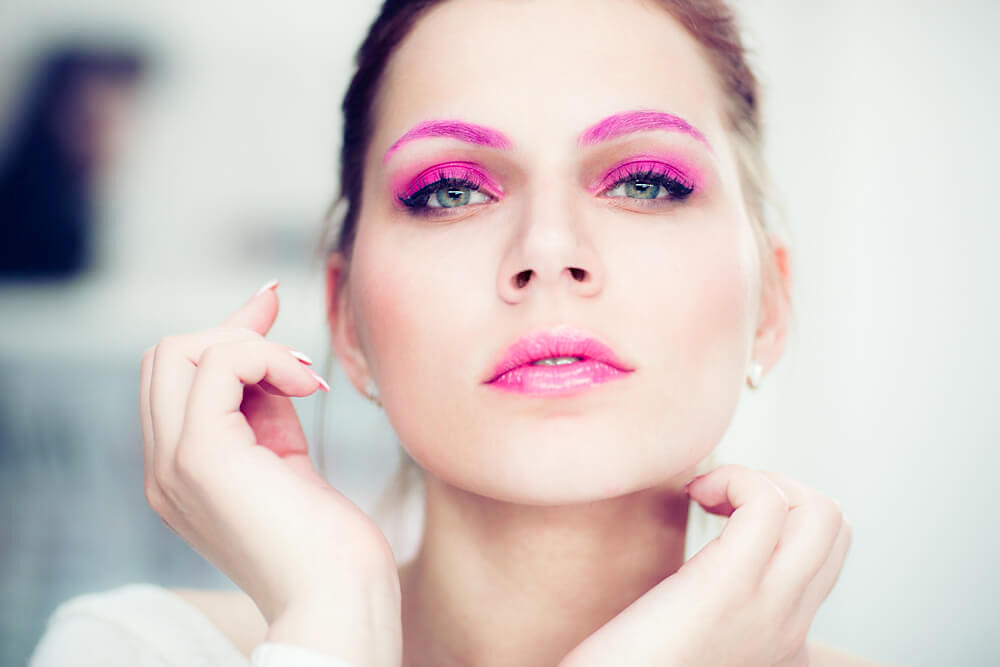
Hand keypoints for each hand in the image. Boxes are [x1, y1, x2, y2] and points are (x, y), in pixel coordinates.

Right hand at [139, 281, 400, 663]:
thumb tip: (267, 331)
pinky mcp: (202, 456)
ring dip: (253, 345)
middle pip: (165, 355)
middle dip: (235, 334)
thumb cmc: (324, 538)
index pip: (173, 376)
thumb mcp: (284, 451)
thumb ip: (265, 397)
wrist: (338, 599)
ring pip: (178, 349)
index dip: (224, 334)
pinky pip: (220, 364)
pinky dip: (268, 356)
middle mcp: (162, 468)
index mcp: (178, 471)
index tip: (270, 306)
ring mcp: (173, 463)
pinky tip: (308, 385)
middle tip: (299, 361)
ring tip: (305, 379)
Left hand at [559, 464, 851, 666]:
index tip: (727, 517)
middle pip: (834, 524)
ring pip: (820, 510)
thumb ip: (719, 612)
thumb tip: (706, 570)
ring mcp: (769, 607)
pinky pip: (766, 503)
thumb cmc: (634, 664)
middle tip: (719, 499)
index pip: (829, 554)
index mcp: (785, 635)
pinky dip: (736, 477)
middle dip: (779, 485)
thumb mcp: (694, 637)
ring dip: (760, 479)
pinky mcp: (728, 587)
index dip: (784, 515)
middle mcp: (791, 625)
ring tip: (708, 496)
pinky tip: (694, 495)